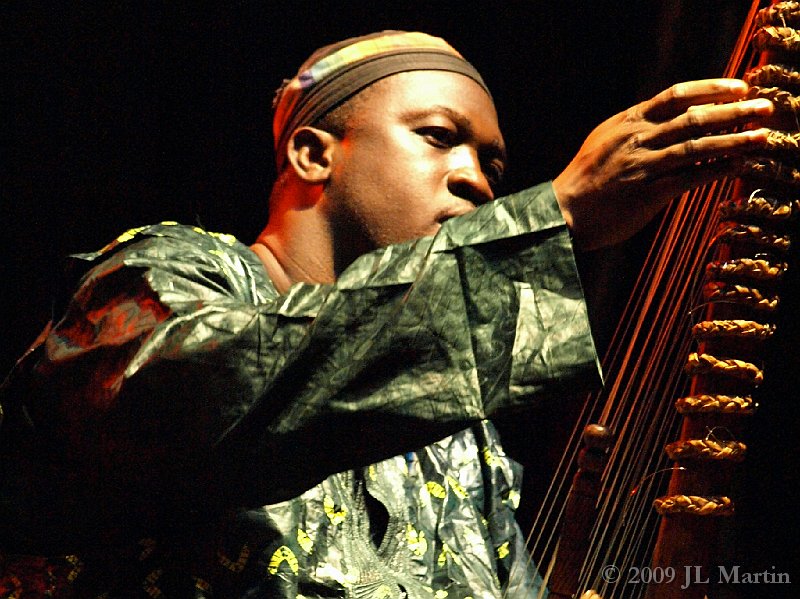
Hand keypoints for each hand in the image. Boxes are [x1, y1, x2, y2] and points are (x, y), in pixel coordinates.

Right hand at [552, 79, 773, 249]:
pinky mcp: (646, 194)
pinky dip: (715, 170)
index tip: (739, 87)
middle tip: (764, 107)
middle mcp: (637, 140)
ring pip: (696, 147)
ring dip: (734, 141)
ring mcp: (642, 166)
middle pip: (694, 118)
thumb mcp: (605, 141)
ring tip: (761, 137)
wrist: (562, 212)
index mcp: (627, 123)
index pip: (676, 96)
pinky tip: (736, 166)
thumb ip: (635, 128)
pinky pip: (688, 178)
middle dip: (734, 112)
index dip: (711, 89)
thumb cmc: (585, 178)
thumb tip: (669, 118)